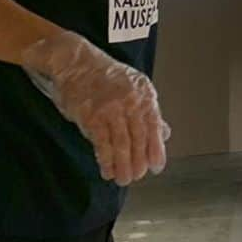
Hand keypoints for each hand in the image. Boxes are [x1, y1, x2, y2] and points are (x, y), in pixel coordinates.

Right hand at [21, 31, 168, 186]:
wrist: (77, 63)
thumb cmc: (106, 76)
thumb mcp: (135, 87)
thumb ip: (149, 112)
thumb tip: (164, 133)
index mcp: (144, 94)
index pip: (155, 126)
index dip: (156, 149)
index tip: (157, 166)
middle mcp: (131, 101)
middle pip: (139, 138)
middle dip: (139, 161)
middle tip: (137, 176)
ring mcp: (111, 109)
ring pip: (122, 144)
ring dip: (124, 165)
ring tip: (124, 179)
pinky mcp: (91, 116)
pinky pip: (102, 143)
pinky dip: (106, 160)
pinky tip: (107, 170)